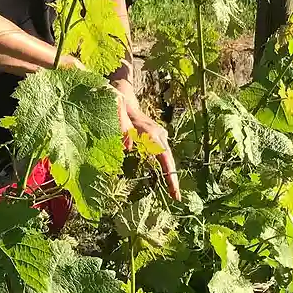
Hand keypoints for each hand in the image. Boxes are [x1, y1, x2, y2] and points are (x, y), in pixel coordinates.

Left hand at [113, 84, 180, 201]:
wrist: (123, 95)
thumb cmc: (117, 102)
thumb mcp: (115, 107)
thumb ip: (120, 125)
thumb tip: (128, 148)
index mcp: (149, 130)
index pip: (163, 155)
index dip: (169, 172)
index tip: (174, 190)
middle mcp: (157, 134)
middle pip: (169, 159)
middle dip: (173, 178)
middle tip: (177, 198)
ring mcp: (158, 137)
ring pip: (167, 158)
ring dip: (170, 175)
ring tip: (174, 194)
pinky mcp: (155, 140)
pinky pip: (161, 157)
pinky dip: (165, 169)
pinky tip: (166, 182)